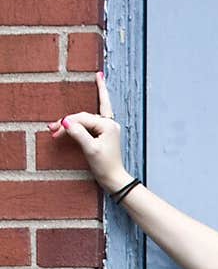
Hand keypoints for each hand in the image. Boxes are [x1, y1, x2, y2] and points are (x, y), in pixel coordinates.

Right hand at [46, 73, 129, 193]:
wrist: (114, 179)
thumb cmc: (105, 166)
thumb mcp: (90, 150)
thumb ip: (79, 134)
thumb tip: (66, 121)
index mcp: (108, 125)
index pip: (82, 119)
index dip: (67, 124)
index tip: (54, 130)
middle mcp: (110, 123)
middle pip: (83, 117)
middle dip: (67, 122)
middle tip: (51, 128)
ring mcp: (107, 128)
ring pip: (86, 118)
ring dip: (72, 121)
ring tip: (55, 126)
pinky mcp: (104, 133)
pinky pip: (93, 119)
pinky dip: (83, 117)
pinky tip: (97, 88)